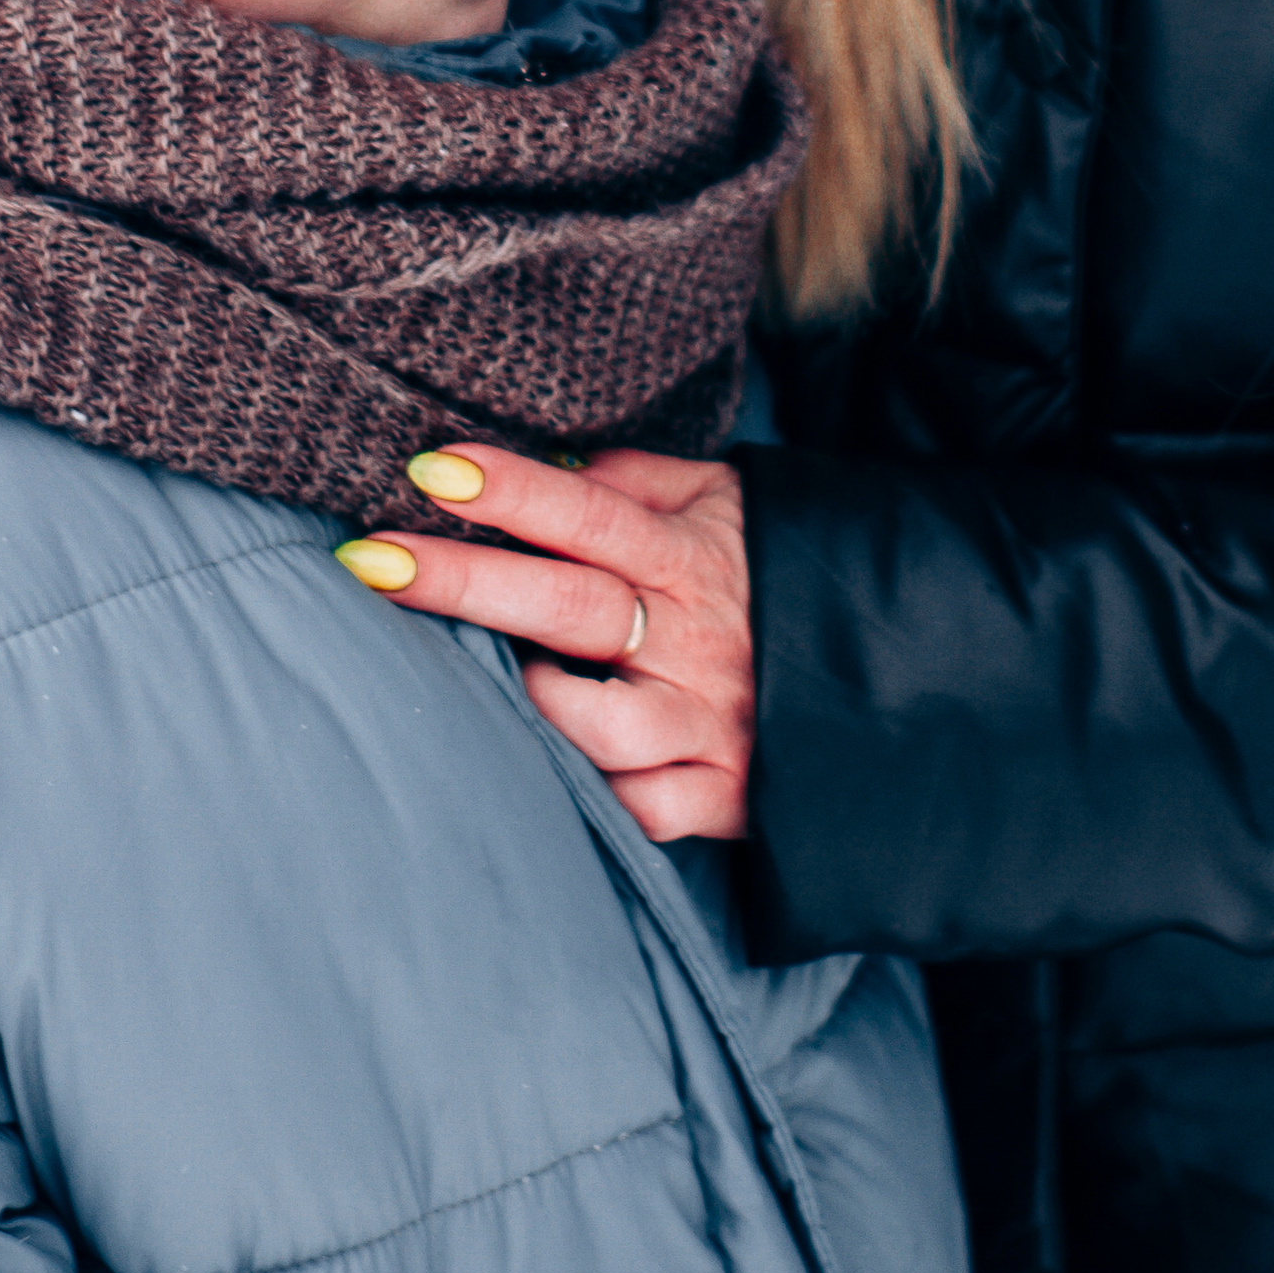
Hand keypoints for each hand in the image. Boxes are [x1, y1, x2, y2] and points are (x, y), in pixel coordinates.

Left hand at [339, 445, 752, 842]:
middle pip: (567, 606)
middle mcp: (699, 639)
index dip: (512, 489)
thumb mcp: (725, 500)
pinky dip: (599, 791)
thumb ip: (638, 481)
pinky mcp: (726, 794)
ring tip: (501, 676)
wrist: (903, 662)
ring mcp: (712, 722)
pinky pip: (644, 808)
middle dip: (464, 581)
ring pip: (602, 727)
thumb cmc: (775, 567)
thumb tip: (553, 464)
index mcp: (693, 556)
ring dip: (540, 700)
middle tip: (370, 560)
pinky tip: (564, 763)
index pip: (591, 514)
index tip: (429, 467)